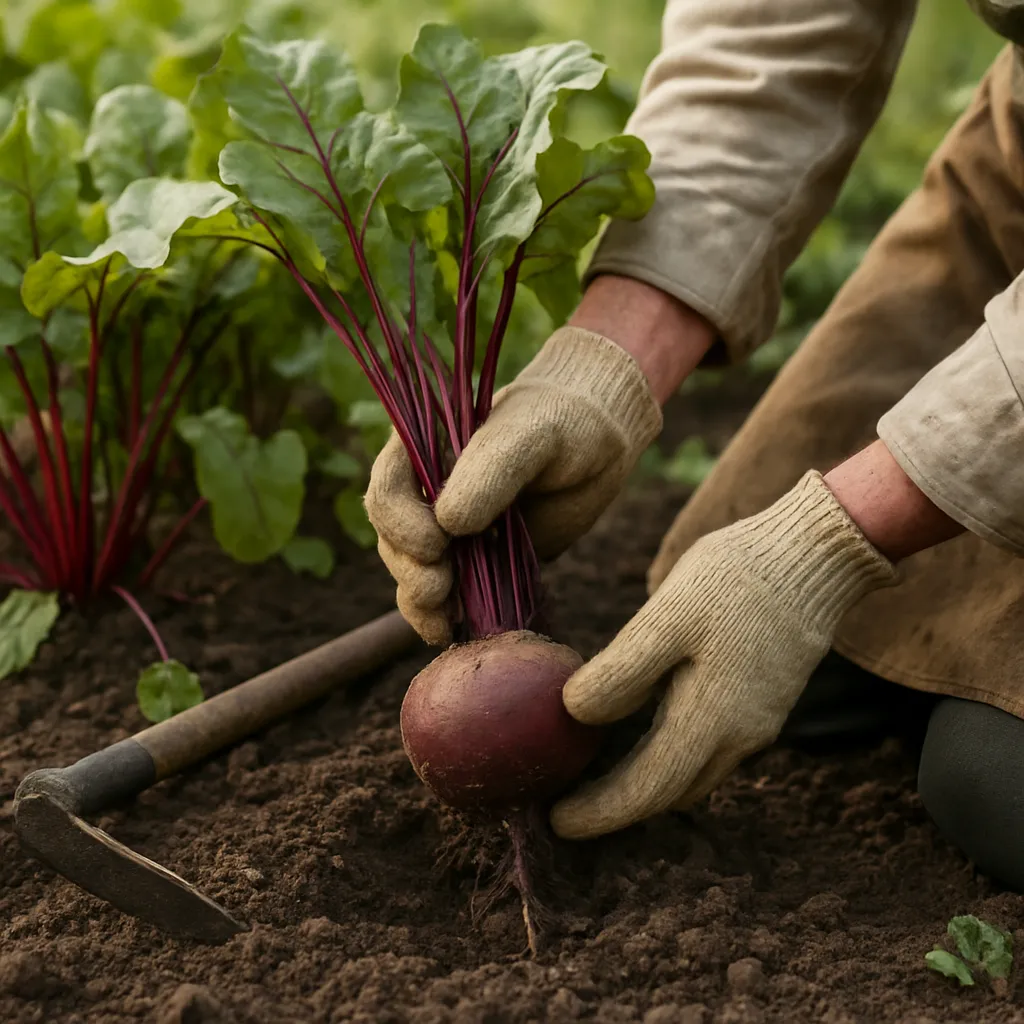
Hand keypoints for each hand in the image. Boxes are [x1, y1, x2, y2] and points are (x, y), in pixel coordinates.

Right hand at [365, 324, 662, 643]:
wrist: (598, 443)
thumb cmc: (564, 423)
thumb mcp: (533, 435)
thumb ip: (492, 470)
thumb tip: (448, 522)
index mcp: (425, 447)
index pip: (387, 486)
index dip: (399, 522)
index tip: (434, 543)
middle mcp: (426, 490)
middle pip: (392, 537)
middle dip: (409, 570)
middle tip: (440, 590)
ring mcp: (447, 529)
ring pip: (410, 571)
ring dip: (419, 601)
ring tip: (443, 622)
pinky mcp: (473, 561)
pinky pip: (442, 594)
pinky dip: (440, 616)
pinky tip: (450, 631)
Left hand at [550, 471, 897, 839]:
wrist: (815, 555)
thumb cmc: (736, 578)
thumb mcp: (667, 616)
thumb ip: (623, 670)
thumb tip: (576, 712)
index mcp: (714, 719)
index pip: (648, 789)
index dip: (600, 811)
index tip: (555, 822)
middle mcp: (739, 735)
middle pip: (668, 793)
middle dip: (616, 808)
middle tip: (564, 807)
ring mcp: (756, 722)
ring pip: (690, 775)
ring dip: (643, 786)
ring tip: (594, 778)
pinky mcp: (761, 703)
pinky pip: (707, 750)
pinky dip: (667, 759)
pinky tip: (640, 736)